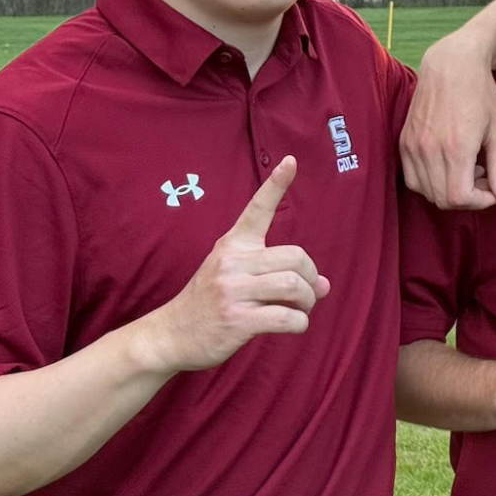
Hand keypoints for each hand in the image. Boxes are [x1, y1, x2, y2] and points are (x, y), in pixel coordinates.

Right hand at [139, 157, 329, 372]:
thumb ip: (277, 274)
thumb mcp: (236, 276)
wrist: (171, 334)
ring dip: (308, 301)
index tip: (290, 161)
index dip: (275, 185)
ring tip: (302, 309)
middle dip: (310, 277)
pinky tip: (293, 324)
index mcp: (233, 245)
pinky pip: (286, 317)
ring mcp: (233, 291)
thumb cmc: (211, 302)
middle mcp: (232, 262)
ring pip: (294, 286)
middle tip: (308, 293)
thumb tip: (323, 285)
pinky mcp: (237, 320)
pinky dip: (299, 323)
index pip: (257, 209)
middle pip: (295, 257)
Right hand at [402, 27, 495, 209]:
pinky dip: (431, 182)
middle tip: (484, 179)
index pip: (460, 197)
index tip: (493, 191)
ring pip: (426, 192)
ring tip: (469, 171)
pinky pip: (412, 178)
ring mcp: (412, 146)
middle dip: (468, 198)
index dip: (479, 202)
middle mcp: (429, 149)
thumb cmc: (482, 94)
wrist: (451, 64)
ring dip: (449, 191)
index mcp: (456, 147)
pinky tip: (450, 165)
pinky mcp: (403, 141)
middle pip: (443, 199)